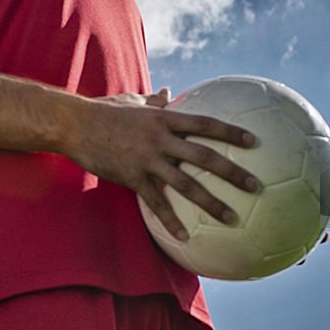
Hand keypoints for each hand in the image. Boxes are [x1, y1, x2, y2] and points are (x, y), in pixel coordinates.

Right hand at [65, 89, 257, 239]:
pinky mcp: (133, 178)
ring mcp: (148, 160)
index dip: (231, 133)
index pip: (206, 124)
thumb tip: (169, 92)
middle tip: (255, 186)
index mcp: (165, 118)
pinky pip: (156, 203)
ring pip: (186, 184)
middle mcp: (161, 139)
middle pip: (205, 156)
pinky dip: (171, 221)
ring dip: (211, 203)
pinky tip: (185, 238)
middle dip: (233, 172)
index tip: (253, 142)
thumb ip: (155, 101)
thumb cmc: (105, 111)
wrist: (75, 125)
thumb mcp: (133, 101)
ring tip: (232, 217)